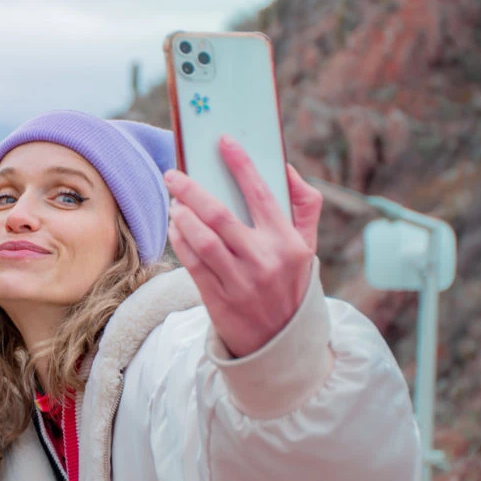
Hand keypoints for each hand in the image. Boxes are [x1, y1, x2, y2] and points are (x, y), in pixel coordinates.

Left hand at [164, 136, 322, 357]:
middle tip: (174, 174)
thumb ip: (304, 206)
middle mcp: (264, 260)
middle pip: (220, 215)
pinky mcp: (218, 298)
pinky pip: (192, 263)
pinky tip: (175, 226)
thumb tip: (287, 168)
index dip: (241, 164)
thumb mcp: (307, 246)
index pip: (261, 194)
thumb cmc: (290, 281)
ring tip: (174, 201)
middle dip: (192, 189)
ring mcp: (240, 281)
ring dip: (182, 215)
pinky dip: (180, 240)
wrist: (280, 340)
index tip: (223, 141)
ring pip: (202, 239)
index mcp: (288, 242)